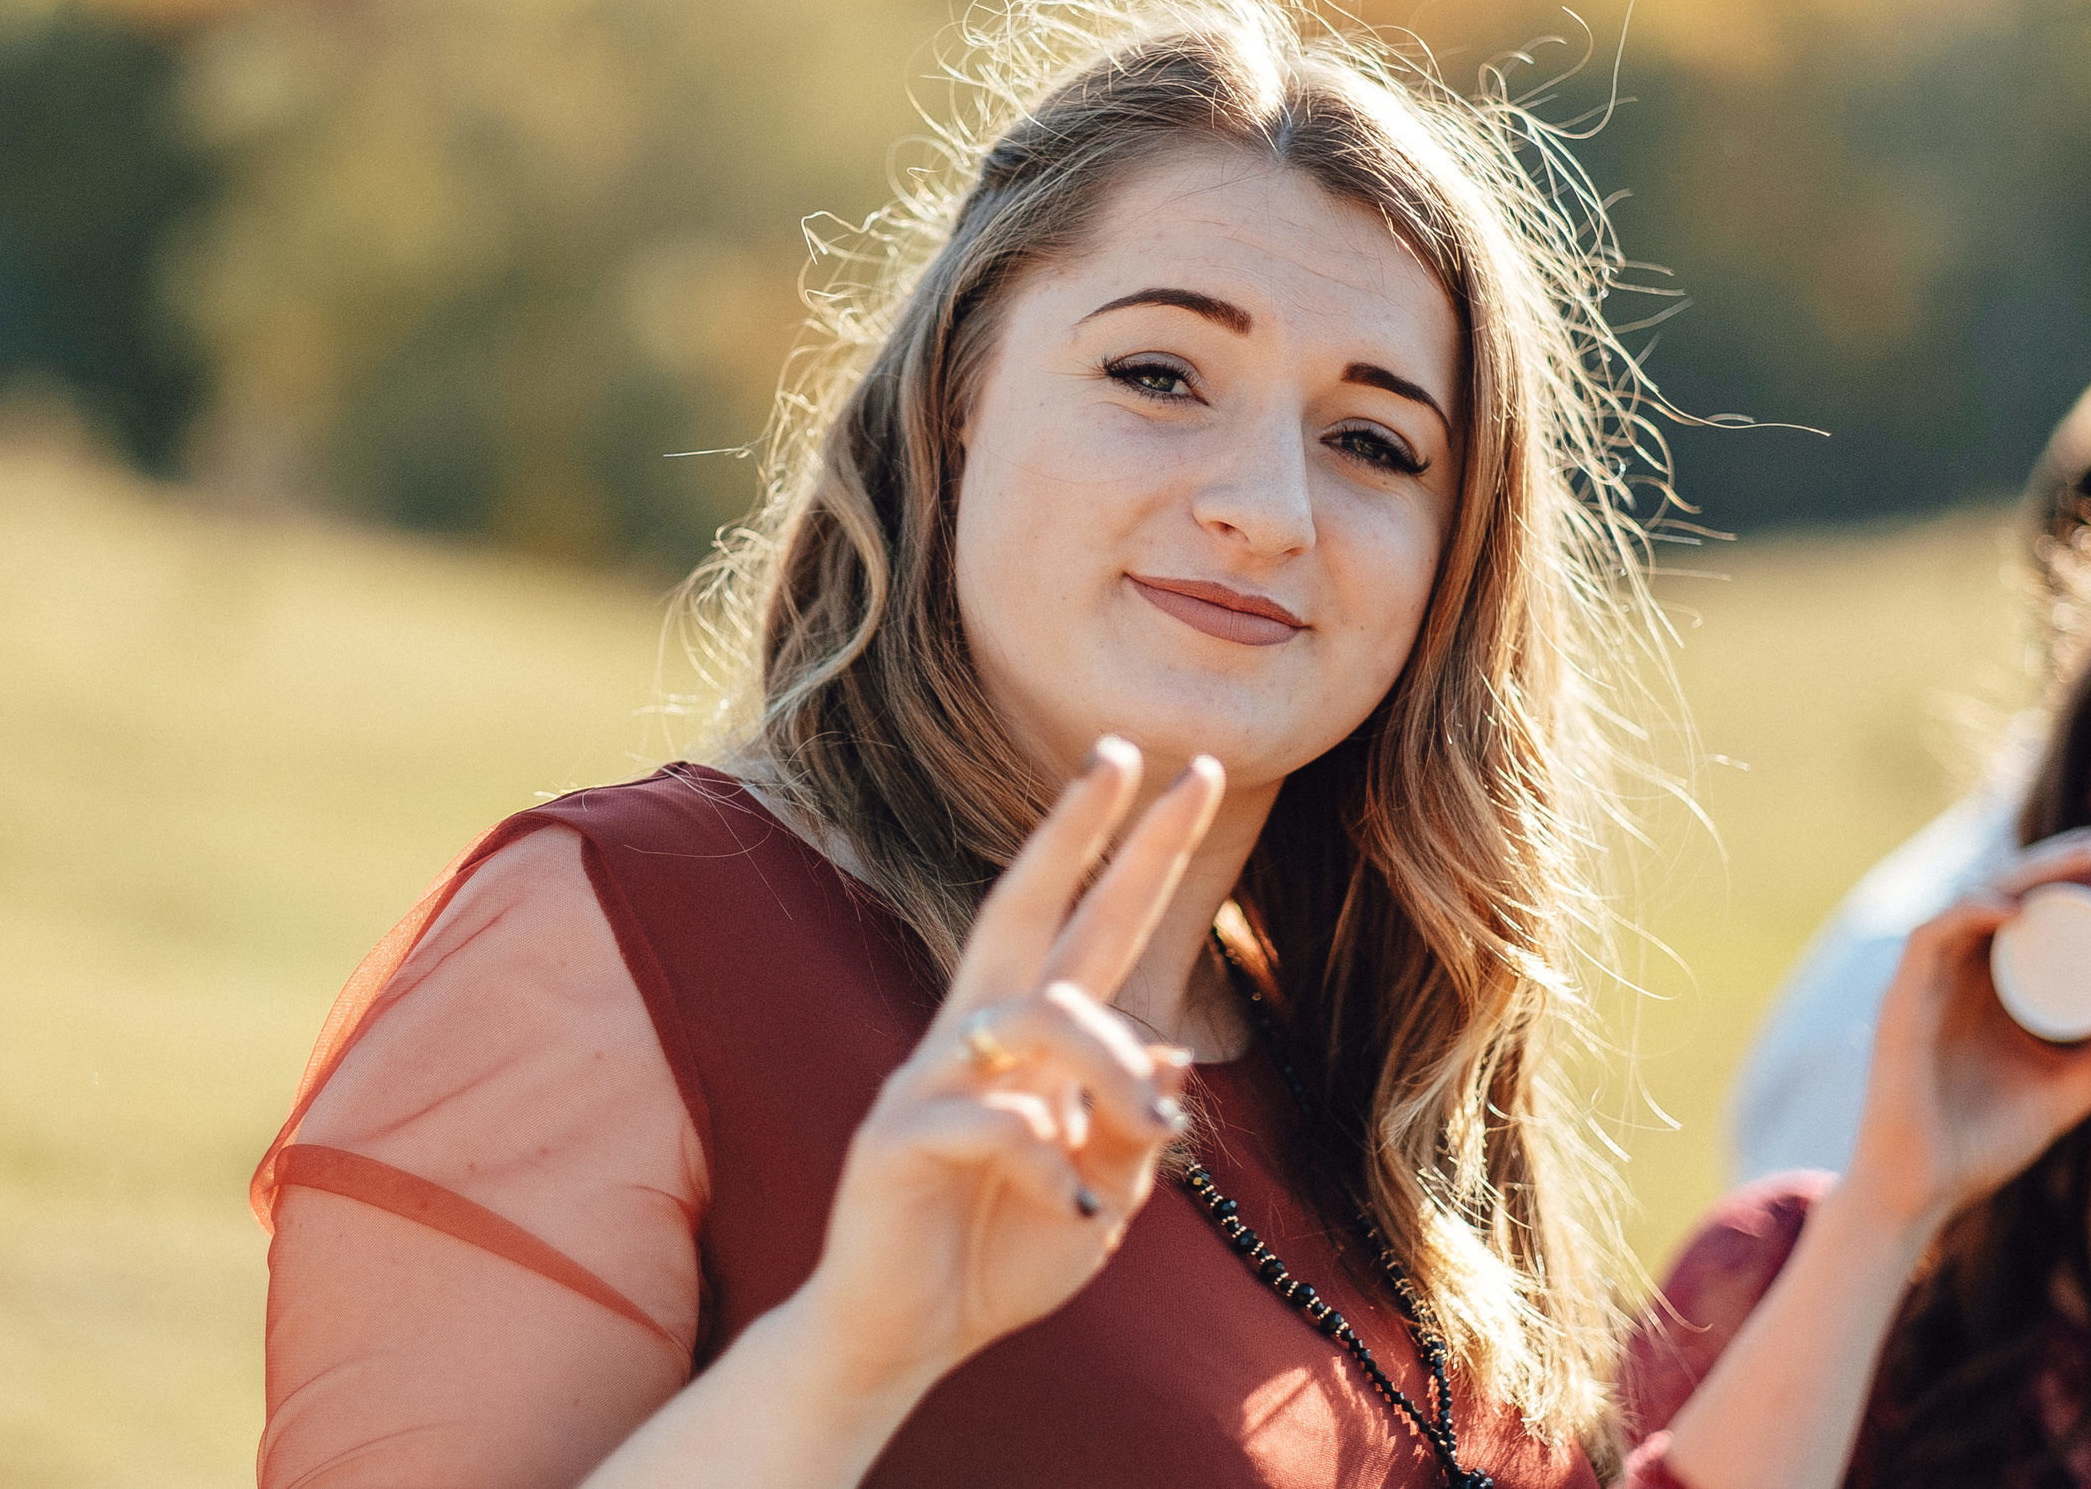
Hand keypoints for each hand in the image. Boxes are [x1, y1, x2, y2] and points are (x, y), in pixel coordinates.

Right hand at [790, 736, 1224, 1397]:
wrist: (901, 1341)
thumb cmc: (999, 1258)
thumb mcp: (1101, 1198)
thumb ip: (1132, 1129)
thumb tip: (1172, 1049)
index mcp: (1031, 1045)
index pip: (1093, 925)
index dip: (1141, 852)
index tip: (1195, 774)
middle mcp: (977, 1038)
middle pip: (1021, 903)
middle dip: (1075, 827)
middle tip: (1123, 749)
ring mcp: (929, 1078)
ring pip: (1036, 1015)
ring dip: (1109, 1069)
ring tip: (1146, 1133)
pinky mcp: (894, 1134)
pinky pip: (996, 1121)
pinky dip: (1051, 1165)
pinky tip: (1073, 1211)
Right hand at [1844, 830, 2090, 1237]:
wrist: (1921, 1186)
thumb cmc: (1982, 1141)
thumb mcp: (2068, 1092)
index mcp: (1986, 985)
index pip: (2026, 908)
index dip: (2072, 877)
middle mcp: (1955, 973)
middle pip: (2003, 892)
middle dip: (2060, 861)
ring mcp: (1926, 983)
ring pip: (1969, 901)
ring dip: (2024, 875)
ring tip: (2082, 866)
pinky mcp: (1902, 1000)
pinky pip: (1929, 938)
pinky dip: (1967, 914)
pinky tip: (2010, 909)